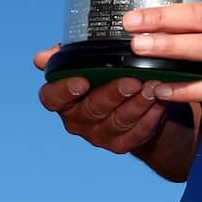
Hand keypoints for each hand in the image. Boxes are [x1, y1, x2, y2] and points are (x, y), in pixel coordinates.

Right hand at [33, 47, 169, 153]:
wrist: (135, 104)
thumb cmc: (107, 76)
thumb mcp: (89, 61)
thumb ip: (70, 57)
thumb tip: (42, 57)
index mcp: (63, 99)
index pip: (51, 97)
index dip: (64, 90)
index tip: (82, 80)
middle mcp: (77, 120)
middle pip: (91, 109)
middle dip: (112, 94)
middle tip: (132, 81)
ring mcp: (99, 135)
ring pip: (117, 121)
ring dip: (137, 104)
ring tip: (153, 87)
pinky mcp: (121, 145)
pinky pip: (136, 133)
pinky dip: (150, 117)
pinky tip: (160, 102)